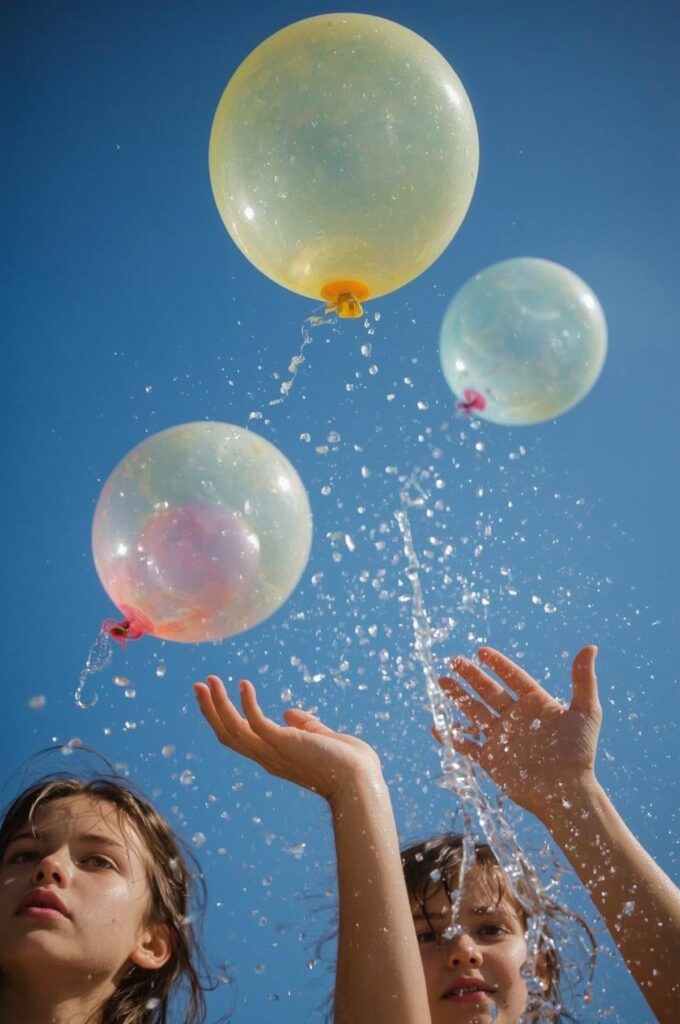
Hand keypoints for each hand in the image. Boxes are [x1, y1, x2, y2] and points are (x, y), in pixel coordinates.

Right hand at [194, 676, 382, 804]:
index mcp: (275, 756)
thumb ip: (304, 725)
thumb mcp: (321, 737)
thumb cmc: (348, 763)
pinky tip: (243, 684)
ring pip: (234, 730)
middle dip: (211, 710)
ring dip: (219, 704)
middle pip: (227, 735)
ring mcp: (274, 752)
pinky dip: (247, 703)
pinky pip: (257, 723)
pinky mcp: (284, 744)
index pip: (240, 738)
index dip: (224, 717)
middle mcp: (268, 758)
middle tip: (199, 685)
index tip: (214, 695)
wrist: (362, 782)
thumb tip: (288, 712)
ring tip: (210, 681)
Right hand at [437, 646, 601, 819]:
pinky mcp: (492, 760)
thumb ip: (583, 680)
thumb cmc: (579, 754)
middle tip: (453, 661)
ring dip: (457, 698)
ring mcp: (502, 738)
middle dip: (470, 676)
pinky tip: (437, 727)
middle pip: (488, 691)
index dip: (497, 664)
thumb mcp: (586, 713)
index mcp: (535, 704)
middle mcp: (515, 718)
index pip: (512, 678)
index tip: (481, 651)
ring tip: (441, 682)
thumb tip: (591, 647)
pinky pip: (467, 746)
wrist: (567, 793)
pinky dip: (452, 737)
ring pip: (474, 712)